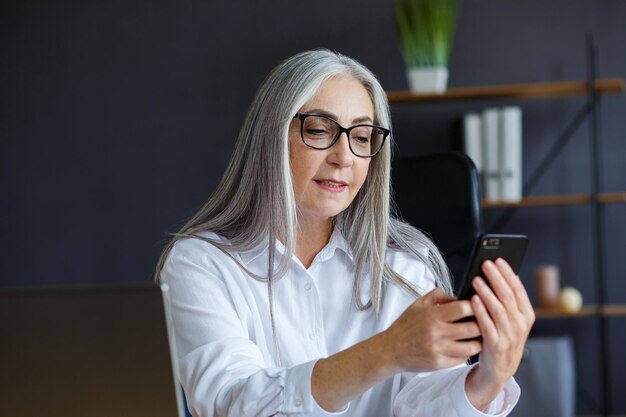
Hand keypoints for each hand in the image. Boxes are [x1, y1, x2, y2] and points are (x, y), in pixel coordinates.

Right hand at [382, 288, 481, 372]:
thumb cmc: (405, 326)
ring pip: (472, 346)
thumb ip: (438, 296)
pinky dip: (467, 353)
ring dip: (479, 341)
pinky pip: (462, 359)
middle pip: (473, 328)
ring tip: (478, 336)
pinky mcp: (439, 363)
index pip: (463, 308)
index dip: (475, 306)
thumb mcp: (418, 304)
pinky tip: (466, 347)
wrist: (391, 350)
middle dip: (482, 324)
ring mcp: (438, 349)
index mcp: (432, 315)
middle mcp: (436, 332)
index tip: (479, 306)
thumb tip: (458, 296)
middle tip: (485, 322)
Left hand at [465, 258, 534, 409]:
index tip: (498, 260)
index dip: (508, 273)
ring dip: (487, 292)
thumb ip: (506, 301)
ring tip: (476, 279)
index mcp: (526, 315)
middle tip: (485, 263)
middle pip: (508, 296)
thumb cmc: (501, 337)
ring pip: (498, 309)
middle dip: (496, 278)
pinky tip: (473, 299)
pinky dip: (481, 311)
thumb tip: (497, 274)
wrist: (499, 369)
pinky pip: (488, 325)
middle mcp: (521, 325)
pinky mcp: (496, 345)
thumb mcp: (510, 319)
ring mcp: (510, 336)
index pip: (518, 290)